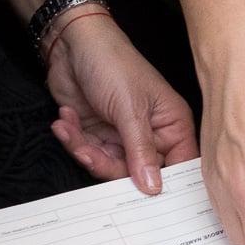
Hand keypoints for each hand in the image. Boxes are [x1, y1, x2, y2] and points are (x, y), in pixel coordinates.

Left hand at [47, 10, 197, 194]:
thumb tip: (154, 188)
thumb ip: (141, 152)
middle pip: (137, 173)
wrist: (73, 45)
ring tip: (71, 129)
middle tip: (90, 154)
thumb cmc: (113, 63)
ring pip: (107, 166)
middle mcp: (150, 133)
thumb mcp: (130, 110)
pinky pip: (86, 153)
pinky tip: (65, 120)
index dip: (167, 184)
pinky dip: (72, 140)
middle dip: (108, 165)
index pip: (179, 165)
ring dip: (84, 150)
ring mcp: (122, 135)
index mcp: (172, 124)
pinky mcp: (97, 134)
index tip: (147, 200)